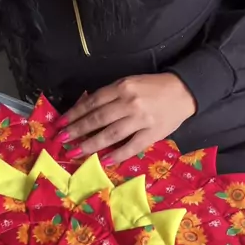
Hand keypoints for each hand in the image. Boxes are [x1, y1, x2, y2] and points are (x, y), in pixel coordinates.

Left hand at [57, 73, 196, 163]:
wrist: (185, 92)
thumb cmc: (152, 87)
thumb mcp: (129, 83)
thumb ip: (109, 96)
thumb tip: (85, 110)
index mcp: (122, 87)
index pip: (92, 102)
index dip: (74, 114)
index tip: (59, 124)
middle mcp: (129, 103)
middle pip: (97, 119)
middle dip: (76, 131)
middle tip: (61, 141)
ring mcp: (141, 119)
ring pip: (111, 134)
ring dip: (90, 145)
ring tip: (75, 153)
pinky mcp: (153, 133)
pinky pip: (131, 146)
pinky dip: (116, 155)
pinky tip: (103, 161)